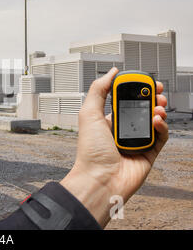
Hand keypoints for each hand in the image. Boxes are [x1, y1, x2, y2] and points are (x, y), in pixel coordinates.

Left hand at [60, 67, 168, 227]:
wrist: (99, 179)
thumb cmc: (90, 151)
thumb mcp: (89, 113)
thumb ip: (99, 90)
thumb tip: (111, 72)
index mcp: (107, 120)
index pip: (125, 100)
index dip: (136, 90)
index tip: (144, 81)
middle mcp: (122, 130)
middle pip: (142, 109)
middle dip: (152, 98)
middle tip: (157, 91)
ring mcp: (136, 142)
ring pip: (154, 121)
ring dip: (158, 110)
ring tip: (157, 106)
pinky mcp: (149, 153)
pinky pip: (160, 136)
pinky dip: (161, 126)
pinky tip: (156, 120)